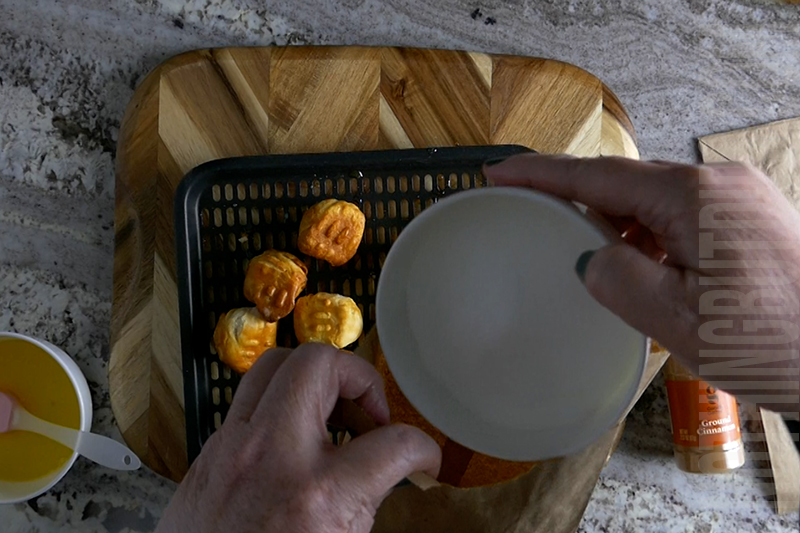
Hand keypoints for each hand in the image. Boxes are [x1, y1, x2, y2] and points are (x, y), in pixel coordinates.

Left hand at [155, 344, 440, 532]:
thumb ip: (365, 500)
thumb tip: (388, 472)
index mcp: (318, 496)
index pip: (394, 444)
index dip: (421, 448)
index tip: (420, 456)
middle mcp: (272, 458)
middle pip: (320, 363)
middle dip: (358, 377)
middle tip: (369, 413)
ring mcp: (232, 449)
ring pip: (275, 364)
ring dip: (313, 379)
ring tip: (331, 414)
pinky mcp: (208, 455)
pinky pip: (247, 401)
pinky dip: (279, 406)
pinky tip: (294, 439)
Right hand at [484, 155, 799, 412]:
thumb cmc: (774, 343)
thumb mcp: (679, 322)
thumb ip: (617, 280)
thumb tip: (590, 259)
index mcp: (694, 198)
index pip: (599, 176)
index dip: (543, 175)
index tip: (500, 173)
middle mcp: (718, 184)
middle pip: (627, 185)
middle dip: (579, 205)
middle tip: (534, 225)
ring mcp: (738, 199)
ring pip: (655, 203)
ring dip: (618, 229)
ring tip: (589, 262)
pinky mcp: (750, 220)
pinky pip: (681, 218)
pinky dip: (651, 239)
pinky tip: (641, 269)